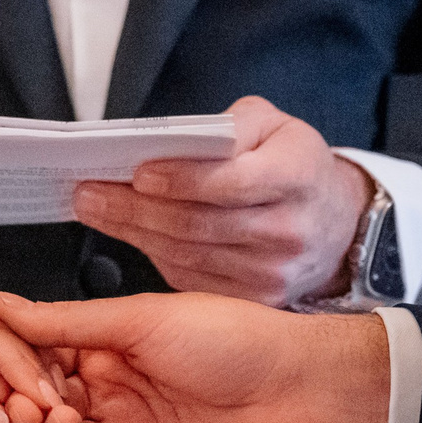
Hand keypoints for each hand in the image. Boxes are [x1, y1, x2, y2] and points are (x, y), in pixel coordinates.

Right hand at [0, 290, 391, 422]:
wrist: (298, 391)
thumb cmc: (235, 341)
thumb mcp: (139, 318)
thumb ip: (67, 322)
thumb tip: (7, 307)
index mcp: (109, 347)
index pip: (39, 357)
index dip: (12, 362)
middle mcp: (113, 391)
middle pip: (40, 404)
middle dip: (20, 402)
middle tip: (22, 399)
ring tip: (53, 422)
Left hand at [70, 96, 372, 304]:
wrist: (332, 223)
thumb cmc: (292, 165)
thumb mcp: (273, 124)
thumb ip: (229, 125)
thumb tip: (169, 142)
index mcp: (296, 175)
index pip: (231, 182)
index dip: (180, 179)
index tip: (137, 172)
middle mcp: (288, 229)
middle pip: (197, 223)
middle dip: (134, 208)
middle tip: (89, 191)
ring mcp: (272, 271)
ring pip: (187, 254)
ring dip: (132, 232)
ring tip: (95, 208)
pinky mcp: (254, 297)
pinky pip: (191, 278)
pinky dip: (153, 255)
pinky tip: (130, 233)